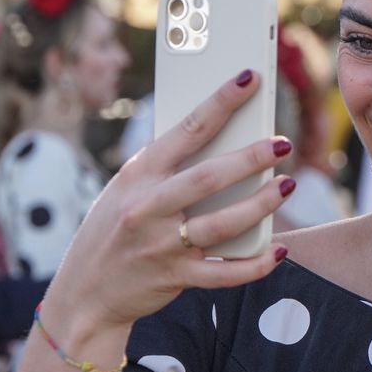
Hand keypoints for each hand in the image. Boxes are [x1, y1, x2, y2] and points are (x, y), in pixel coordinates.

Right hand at [40, 72, 292, 336]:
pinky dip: (256, 263)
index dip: (220, 102)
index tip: (248, 79)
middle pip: (208, 178)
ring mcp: (161, 246)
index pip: (186, 130)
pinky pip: (224, 273)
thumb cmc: (114, 229)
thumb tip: (225, 141)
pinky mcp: (175, 278)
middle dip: (250, 158)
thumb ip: (167, 170)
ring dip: (260, 205)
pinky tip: (279, 249)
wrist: (84, 292)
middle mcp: (147, 208)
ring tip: (287, 185)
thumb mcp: (127, 190)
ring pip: (222, 224)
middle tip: (281, 144)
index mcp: (138, 175)